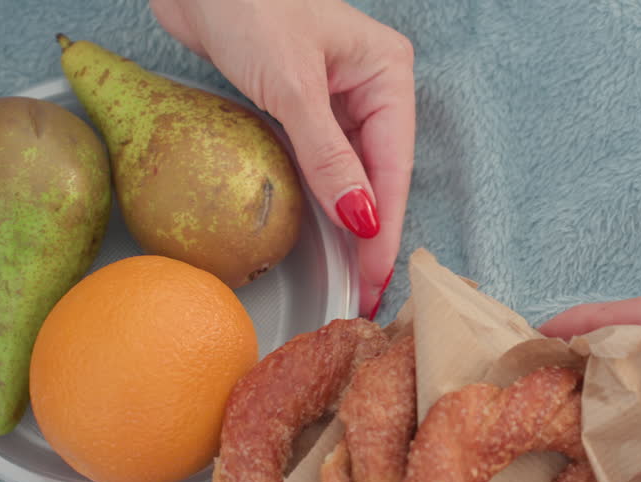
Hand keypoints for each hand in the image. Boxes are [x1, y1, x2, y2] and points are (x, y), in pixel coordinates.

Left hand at [150, 0, 415, 319]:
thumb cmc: (247, 2)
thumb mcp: (293, 86)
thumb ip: (328, 157)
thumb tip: (363, 220)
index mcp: (386, 74)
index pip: (393, 168)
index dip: (384, 230)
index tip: (376, 280)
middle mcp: (366, 88)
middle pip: (377, 177)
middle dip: (371, 235)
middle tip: (365, 293)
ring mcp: (332, 99)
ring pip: (348, 174)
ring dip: (347, 223)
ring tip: (348, 277)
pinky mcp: (296, 107)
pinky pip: (316, 164)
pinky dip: (319, 199)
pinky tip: (321, 234)